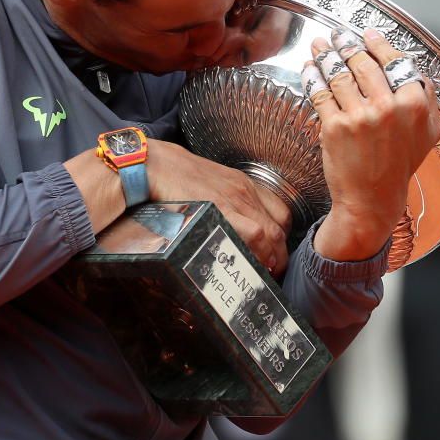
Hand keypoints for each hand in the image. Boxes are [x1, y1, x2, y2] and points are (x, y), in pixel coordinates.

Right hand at [145, 139, 291, 274]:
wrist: (157, 165)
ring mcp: (235, 200)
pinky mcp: (222, 210)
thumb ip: (228, 204)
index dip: (282, 238)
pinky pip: (252, 232)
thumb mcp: (213, 185)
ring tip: (262, 274)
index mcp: (244, 185)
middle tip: (272, 272)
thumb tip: (237, 232)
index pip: (280, 213)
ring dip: (270, 258)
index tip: (275, 254)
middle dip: (279, 255)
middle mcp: (244, 192)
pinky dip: (256, 251)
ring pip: (269, 233)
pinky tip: (250, 263)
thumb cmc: (179, 177)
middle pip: (277, 228)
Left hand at [302, 29, 439, 260]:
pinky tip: (310, 68)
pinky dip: (313, 76)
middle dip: (346, 44)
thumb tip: (420, 74)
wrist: (372, 199)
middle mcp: (388, 107)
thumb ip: (428, 101)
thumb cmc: (398, 167)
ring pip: (339, 74)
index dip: (378, 44)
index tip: (367, 34)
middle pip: (364, 64)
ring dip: (326, 54)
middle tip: (337, 36)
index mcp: (415, 105)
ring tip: (319, 45)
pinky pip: (321, 92)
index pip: (395, 63)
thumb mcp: (428, 134)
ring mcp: (360, 116)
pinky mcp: (335, 126)